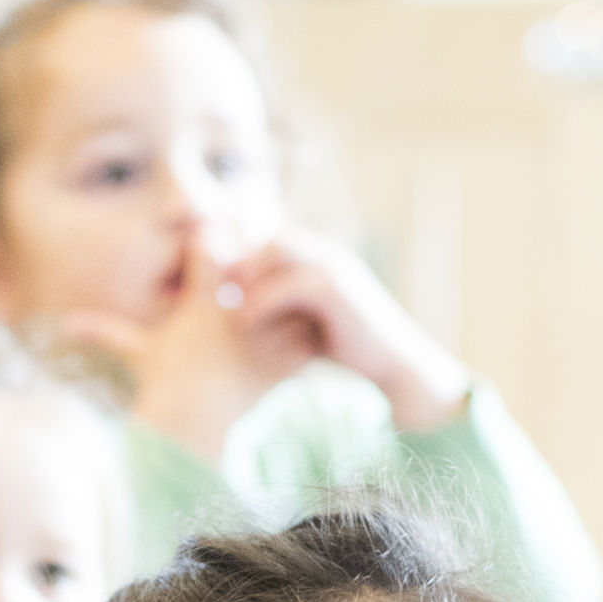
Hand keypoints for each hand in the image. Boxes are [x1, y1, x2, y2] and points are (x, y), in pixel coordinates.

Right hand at [51, 237, 317, 462]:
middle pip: (259, 264)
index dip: (217, 240)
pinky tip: (305, 329)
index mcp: (198, 307)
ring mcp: (258, 342)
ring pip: (291, 297)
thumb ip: (106, 333)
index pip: (210, 247)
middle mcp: (230, 319)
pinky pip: (309, 335)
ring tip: (292, 297)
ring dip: (293, 294)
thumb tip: (64, 325)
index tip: (221, 249)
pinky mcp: (283, 367)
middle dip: (264, 262)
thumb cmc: (164, 389)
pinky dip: (310, 329)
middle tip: (267, 266)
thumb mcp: (138, 355)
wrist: (190, 428)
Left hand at [218, 229, 469, 433]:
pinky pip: (289, 283)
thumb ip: (278, 311)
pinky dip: (262, 300)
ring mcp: (334, 267)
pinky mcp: (337, 290)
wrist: (392, 364)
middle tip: (209, 289)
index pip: (270, 239)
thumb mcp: (305, 324)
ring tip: (223, 303)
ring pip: (276, 250)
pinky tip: (243, 321)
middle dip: (237, 259)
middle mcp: (326, 255)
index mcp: (318, 259)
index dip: (239, 256)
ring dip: (246, 275)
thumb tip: (237, 317)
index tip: (212, 284)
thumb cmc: (347, 348)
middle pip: (269, 237)